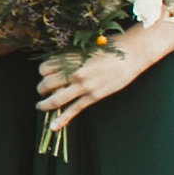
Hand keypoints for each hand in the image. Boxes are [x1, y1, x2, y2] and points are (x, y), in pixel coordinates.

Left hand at [37, 21, 173, 132]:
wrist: (132, 53)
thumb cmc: (110, 47)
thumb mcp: (86, 48)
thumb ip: (71, 58)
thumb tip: (59, 66)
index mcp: (71, 58)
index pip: (44, 68)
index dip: (42, 73)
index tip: (45, 75)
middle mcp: (74, 72)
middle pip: (47, 84)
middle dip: (42, 89)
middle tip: (42, 91)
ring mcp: (83, 85)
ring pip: (56, 99)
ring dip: (45, 104)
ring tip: (41, 106)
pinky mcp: (93, 96)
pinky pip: (73, 110)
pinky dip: (62, 120)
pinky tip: (53, 127)